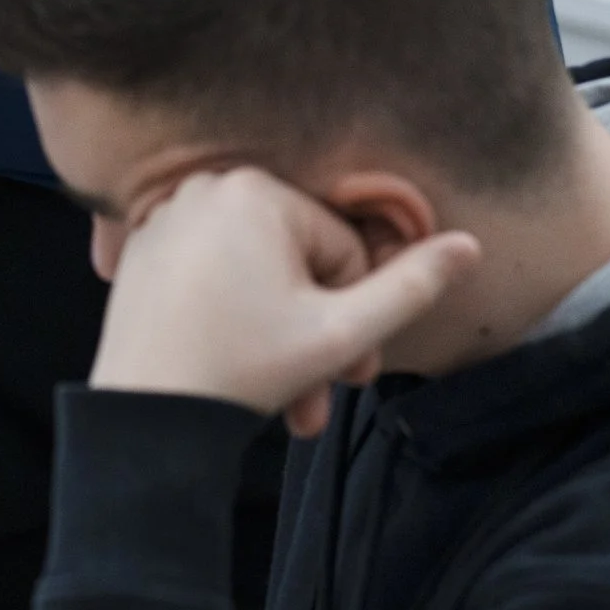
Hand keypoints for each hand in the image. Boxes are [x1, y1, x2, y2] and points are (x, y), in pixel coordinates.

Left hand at [90, 168, 479, 437]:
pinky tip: (232, 363)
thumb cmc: (241, 374)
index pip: (342, 249)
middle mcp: (207, 187)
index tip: (348, 369)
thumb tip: (469, 246)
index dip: (353, 315)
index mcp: (257, 190)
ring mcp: (168, 216)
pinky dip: (231, 316)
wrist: (140, 422)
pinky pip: (213, 275)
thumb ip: (411, 287)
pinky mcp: (143, 250)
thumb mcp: (342, 334)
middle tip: (319, 393)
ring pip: (256, 274)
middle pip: (297, 262)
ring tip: (278, 395)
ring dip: (278, 334)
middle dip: (315, 333)